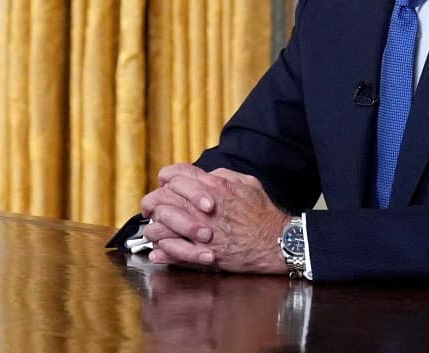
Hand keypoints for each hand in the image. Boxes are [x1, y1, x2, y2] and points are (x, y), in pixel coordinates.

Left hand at [140, 164, 290, 274]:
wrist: (274, 242)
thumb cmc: (263, 214)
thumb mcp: (246, 183)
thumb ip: (222, 176)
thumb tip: (206, 176)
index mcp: (212, 186)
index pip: (174, 175)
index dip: (166, 180)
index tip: (166, 186)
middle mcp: (201, 206)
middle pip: (160, 198)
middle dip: (154, 203)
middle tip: (154, 209)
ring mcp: (198, 231)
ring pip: (158, 226)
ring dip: (156, 227)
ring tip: (159, 231)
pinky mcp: (199, 253)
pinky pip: (168, 251)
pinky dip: (161, 251)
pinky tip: (160, 251)